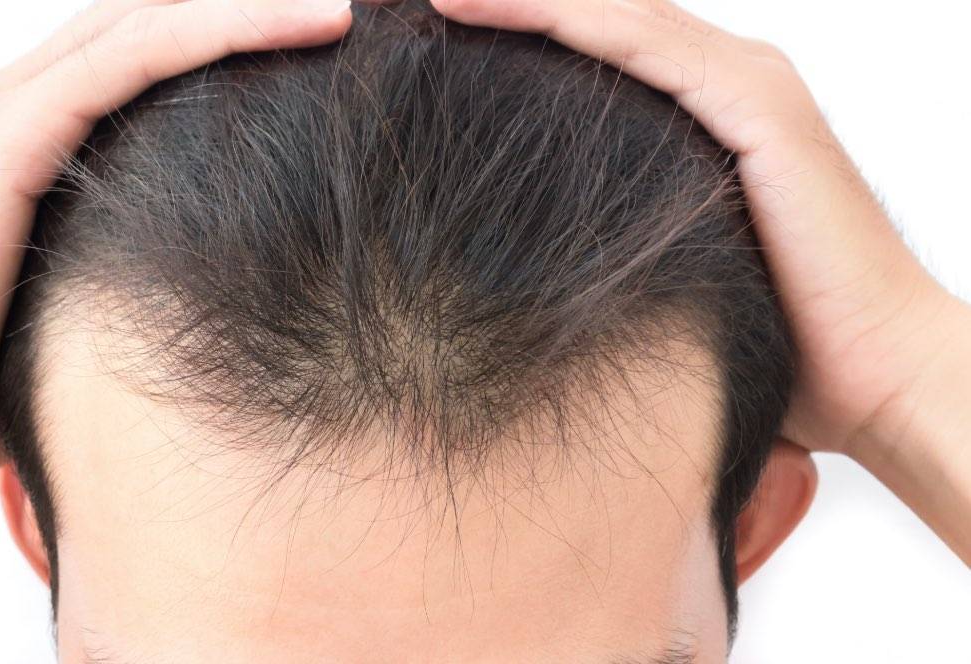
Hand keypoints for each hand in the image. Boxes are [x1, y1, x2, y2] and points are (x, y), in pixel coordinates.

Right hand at [0, 0, 355, 500]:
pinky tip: (303, 26)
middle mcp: (16, 105)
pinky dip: (219, 30)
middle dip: (247, 10)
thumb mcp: (68, 312)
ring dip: (252, 6)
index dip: (224, 39)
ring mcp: (5, 114)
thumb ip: (121, 279)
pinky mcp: (5, 141)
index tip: (319, 52)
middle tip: (346, 18)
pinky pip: (130, 59)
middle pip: (151, 21)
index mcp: (30, 138)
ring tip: (344, 12)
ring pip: (149, 23)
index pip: (142, 57)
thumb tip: (206, 310)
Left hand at [429, 0, 968, 458]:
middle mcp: (731, 79)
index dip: (522, 24)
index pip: (601, 42)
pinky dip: (560, 18)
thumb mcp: (675, 266)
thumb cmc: (783, 338)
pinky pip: (640, 44)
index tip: (435, 25)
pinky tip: (486, 9)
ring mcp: (747, 86)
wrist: (878, 376)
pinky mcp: (756, 108)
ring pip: (613, 13)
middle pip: (601, 13)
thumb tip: (532, 259)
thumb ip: (619, 234)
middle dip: (511, 1)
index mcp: (711, 109)